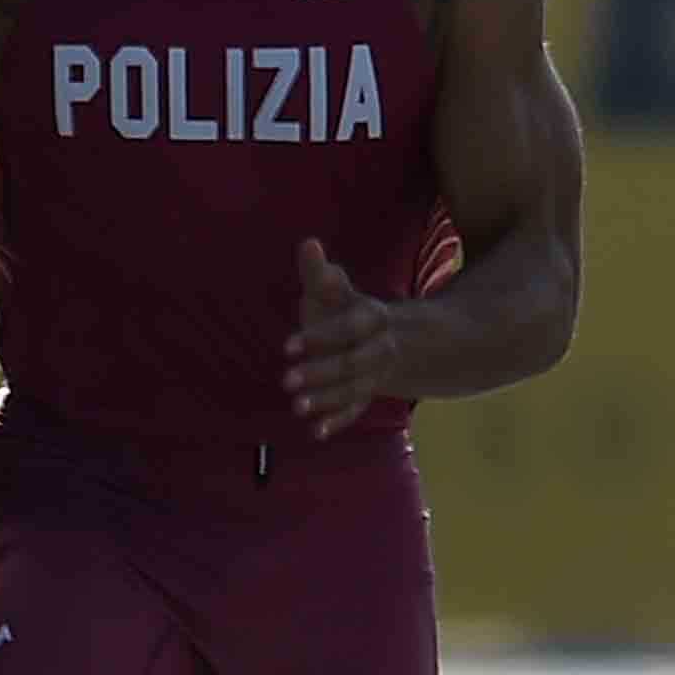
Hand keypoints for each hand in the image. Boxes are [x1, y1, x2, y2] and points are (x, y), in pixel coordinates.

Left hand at [283, 239, 413, 436]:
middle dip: (320, 372)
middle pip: (353, 363)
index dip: (320, 336)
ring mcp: (374, 374)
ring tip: (296, 407)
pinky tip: (315, 432)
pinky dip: (337, 421)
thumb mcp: (335, 290)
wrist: (388, 337)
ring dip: (326, 400)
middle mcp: (378, 348)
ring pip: (354, 390)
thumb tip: (308, 243)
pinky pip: (355, 410)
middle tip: (286, 380)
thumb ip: (320, 273)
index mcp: (372, 317)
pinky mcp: (366, 394)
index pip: (349, 328)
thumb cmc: (346, 309)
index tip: (287, 346)